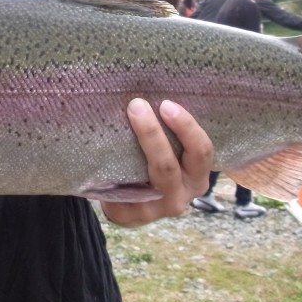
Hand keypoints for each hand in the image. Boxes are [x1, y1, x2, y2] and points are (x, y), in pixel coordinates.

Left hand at [101, 99, 213, 227]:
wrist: (135, 202)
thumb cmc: (158, 163)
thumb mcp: (175, 151)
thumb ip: (173, 131)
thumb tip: (155, 84)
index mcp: (197, 177)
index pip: (202, 152)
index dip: (186, 127)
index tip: (166, 104)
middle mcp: (181, 196)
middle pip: (168, 166)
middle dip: (151, 134)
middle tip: (136, 105)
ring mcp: (154, 210)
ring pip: (139, 180)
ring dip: (127, 148)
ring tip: (116, 124)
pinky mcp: (129, 216)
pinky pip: (119, 191)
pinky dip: (110, 169)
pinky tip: (100, 149)